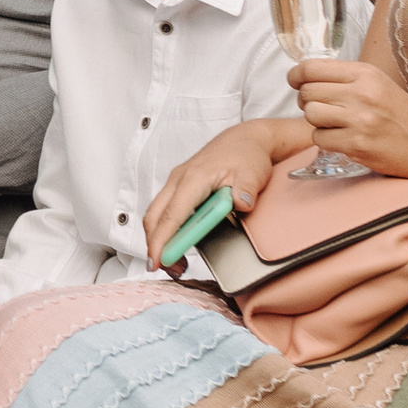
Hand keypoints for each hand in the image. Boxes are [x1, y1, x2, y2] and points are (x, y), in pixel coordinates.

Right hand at [146, 121, 309, 263]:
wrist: (244, 140)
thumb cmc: (246, 155)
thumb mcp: (253, 172)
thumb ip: (246, 189)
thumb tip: (241, 204)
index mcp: (194, 178)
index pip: (172, 214)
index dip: (162, 240)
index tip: (157, 260)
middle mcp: (179, 179)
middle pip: (155, 216)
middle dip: (154, 244)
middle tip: (164, 268)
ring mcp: (177, 183)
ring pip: (156, 214)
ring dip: (158, 239)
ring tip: (174, 262)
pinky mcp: (179, 188)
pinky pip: (164, 210)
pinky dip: (164, 229)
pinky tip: (177, 243)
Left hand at [285, 56, 407, 184]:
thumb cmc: (402, 115)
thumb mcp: (378, 83)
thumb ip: (345, 77)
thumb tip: (304, 76)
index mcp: (365, 73)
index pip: (311, 68)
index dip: (296, 76)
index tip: (295, 82)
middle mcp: (361, 93)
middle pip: (307, 92)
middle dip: (308, 101)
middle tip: (322, 107)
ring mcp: (359, 120)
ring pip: (310, 115)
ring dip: (316, 121)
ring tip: (333, 123)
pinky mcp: (357, 144)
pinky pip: (319, 139)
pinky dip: (325, 140)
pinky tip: (342, 138)